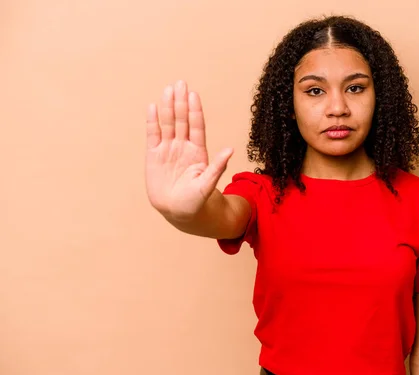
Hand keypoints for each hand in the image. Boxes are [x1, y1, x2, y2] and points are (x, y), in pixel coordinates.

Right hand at [145, 80, 232, 220]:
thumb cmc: (196, 200)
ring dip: (167, 107)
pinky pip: (153, 135)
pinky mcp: (154, 155)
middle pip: (182, 120)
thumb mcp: (208, 185)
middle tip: (180, 83)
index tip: (194, 94)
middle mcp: (183, 146)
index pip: (197, 126)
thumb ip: (217, 167)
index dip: (195, 111)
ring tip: (168, 90)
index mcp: (198, 151)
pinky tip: (152, 107)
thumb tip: (230, 150)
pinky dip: (152, 122)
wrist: (178, 212)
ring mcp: (168, 149)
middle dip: (181, 102)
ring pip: (168, 124)